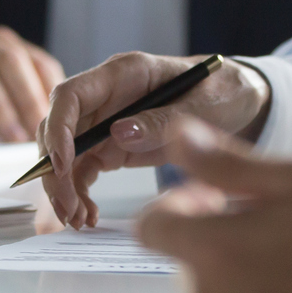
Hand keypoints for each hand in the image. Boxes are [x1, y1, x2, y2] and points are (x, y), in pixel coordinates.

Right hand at [39, 52, 269, 228]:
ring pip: (65, 154)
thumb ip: (163, 118)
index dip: (58, 129)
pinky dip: (80, 193)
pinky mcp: (111, 146)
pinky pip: (83, 170)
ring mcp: (105, 122)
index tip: (63, 164)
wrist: (236, 99)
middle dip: (54, 170)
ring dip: (64, 188)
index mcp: (124, 73)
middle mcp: (106, 97)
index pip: (70, 95)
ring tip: (78, 219)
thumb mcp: (203, 103)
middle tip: (67, 207)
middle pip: (58, 128)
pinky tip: (89, 215)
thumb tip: (117, 133)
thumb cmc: (222, 90)